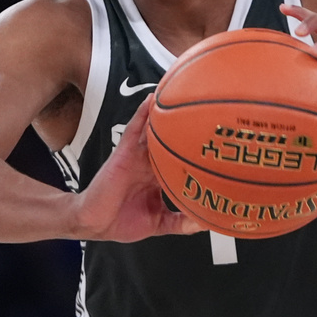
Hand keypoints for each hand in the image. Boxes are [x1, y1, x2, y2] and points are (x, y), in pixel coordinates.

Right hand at [73, 95, 205, 241]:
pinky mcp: (125, 153)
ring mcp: (139, 156)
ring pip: (155, 130)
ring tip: (184, 93)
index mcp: (160, 177)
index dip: (198, 152)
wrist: (96, 224)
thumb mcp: (159, 223)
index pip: (182, 160)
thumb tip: (204, 223)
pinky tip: (152, 100)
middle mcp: (151, 163)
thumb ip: (180, 223)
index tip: (219, 145)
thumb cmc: (122, 221)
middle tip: (210, 114)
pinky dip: (142, 114)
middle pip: (172, 141)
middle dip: (188, 128)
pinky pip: (134, 129)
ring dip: (166, 113)